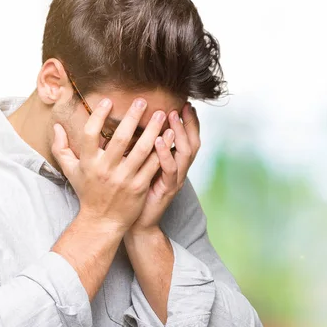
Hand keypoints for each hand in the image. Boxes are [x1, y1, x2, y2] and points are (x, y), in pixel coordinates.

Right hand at [50, 98, 166, 232]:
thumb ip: (61, 148)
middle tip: (142, 101)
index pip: (90, 134)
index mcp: (88, 163)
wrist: (102, 222)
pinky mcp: (139, 188)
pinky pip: (152, 165)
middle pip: (120, 139)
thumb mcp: (71, 171)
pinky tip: (169, 136)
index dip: (98, 116)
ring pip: (141, 150)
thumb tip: (56, 126)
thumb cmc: (88, 193)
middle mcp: (106, 170)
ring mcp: (124, 179)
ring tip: (161, 115)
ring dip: (153, 131)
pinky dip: (161, 150)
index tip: (108, 101)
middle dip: (132, 117)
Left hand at [129, 102, 199, 235]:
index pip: (187, 138)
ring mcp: (175, 180)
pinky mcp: (167, 190)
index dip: (188, 121)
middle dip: (188, 123)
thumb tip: (134, 124)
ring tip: (171, 117)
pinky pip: (170, 170)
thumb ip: (143, 147)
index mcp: (174, 163)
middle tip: (182, 106)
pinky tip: (157, 141)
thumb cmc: (136, 192)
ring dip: (178, 134)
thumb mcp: (141, 166)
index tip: (183, 103)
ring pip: (184, 154)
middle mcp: (179, 170)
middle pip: (192, 142)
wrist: (137, 223)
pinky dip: (165, 154)